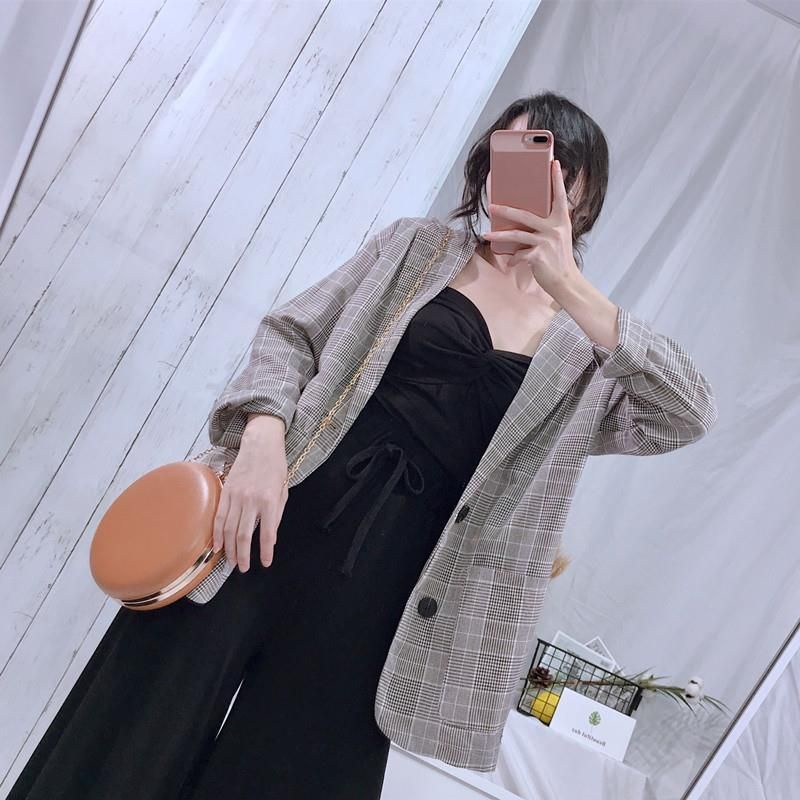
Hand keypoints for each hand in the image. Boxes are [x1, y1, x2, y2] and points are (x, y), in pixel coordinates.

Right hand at [212, 439, 288, 571]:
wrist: (261, 444)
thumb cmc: (275, 467)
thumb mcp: (283, 491)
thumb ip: (277, 514)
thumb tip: (271, 537)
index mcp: (269, 500)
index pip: (267, 533)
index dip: (265, 551)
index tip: (265, 563)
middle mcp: (251, 500)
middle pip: (243, 535)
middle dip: (242, 555)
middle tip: (242, 568)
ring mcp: (236, 496)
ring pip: (229, 529)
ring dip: (229, 548)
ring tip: (230, 561)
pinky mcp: (225, 491)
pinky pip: (219, 517)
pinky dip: (217, 533)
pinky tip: (217, 545)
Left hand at [483, 159, 580, 297]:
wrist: (566, 281)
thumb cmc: (559, 259)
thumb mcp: (558, 237)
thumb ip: (547, 226)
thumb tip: (525, 219)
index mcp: (561, 221)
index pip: (560, 196)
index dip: (557, 180)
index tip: (554, 163)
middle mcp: (554, 229)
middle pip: (525, 215)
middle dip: (505, 210)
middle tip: (491, 205)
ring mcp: (546, 242)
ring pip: (517, 235)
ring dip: (499, 234)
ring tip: (486, 234)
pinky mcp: (538, 256)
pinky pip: (519, 254)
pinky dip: (513, 258)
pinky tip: (510, 260)